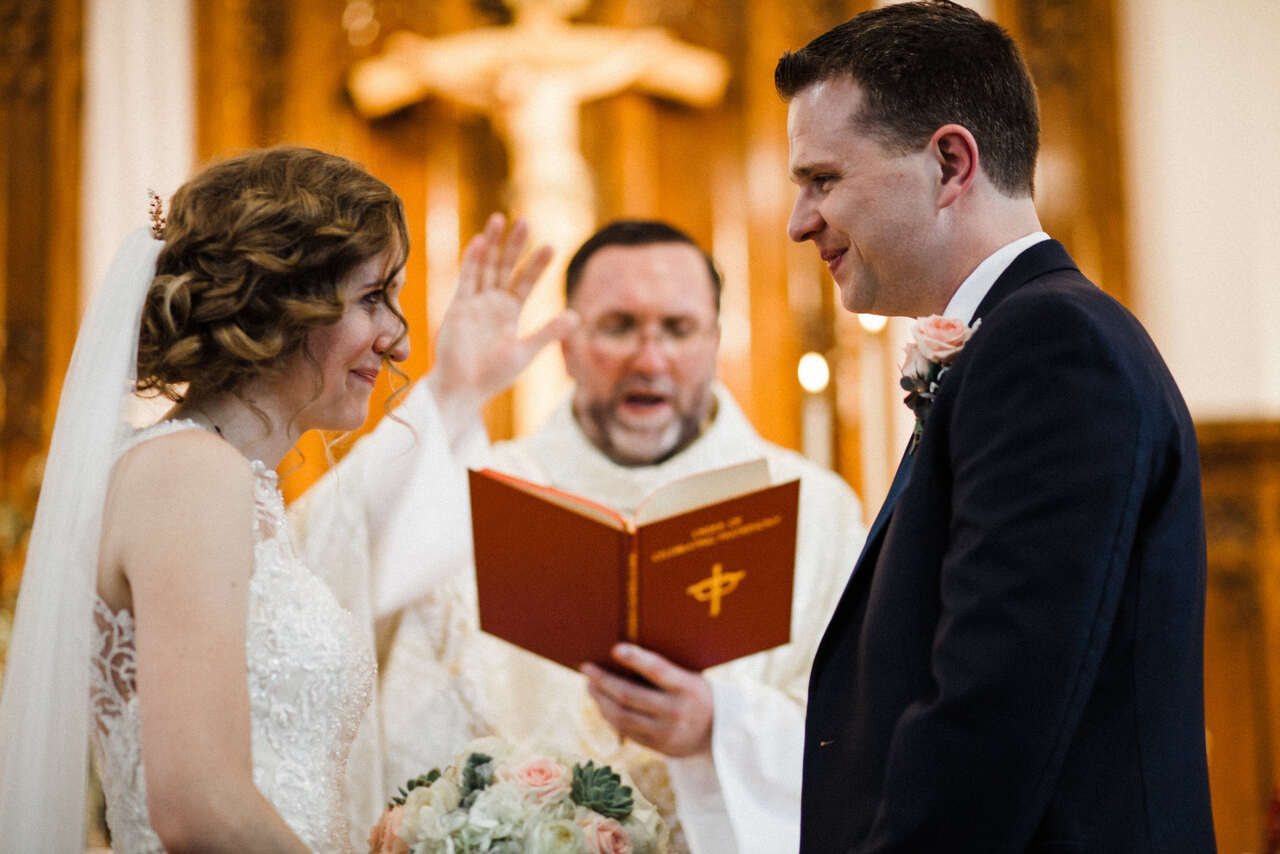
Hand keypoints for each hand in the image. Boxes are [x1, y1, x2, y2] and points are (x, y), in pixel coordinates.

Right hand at [427, 213, 577, 432]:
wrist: (462, 389)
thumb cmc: (493, 376)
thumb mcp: (526, 352)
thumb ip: (549, 332)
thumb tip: (577, 316)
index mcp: (509, 313)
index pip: (526, 282)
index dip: (537, 264)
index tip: (551, 246)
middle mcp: (492, 304)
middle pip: (505, 267)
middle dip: (515, 245)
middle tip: (525, 220)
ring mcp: (474, 303)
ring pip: (485, 266)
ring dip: (492, 243)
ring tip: (500, 219)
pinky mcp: (457, 308)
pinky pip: (466, 279)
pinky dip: (472, 261)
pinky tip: (480, 241)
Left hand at [581, 644, 713, 756]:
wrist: (718, 734)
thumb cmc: (696, 694)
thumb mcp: (690, 678)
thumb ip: (664, 671)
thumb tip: (622, 655)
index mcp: (688, 687)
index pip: (658, 670)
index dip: (636, 659)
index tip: (614, 648)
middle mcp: (677, 712)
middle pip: (630, 696)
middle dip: (603, 681)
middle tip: (587, 668)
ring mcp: (666, 733)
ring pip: (622, 717)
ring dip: (601, 700)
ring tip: (590, 685)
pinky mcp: (658, 747)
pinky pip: (626, 731)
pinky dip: (610, 716)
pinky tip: (603, 704)